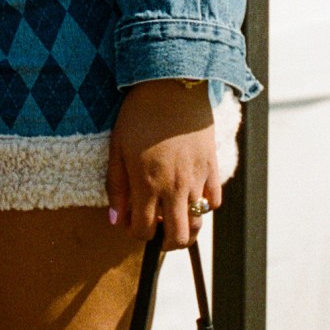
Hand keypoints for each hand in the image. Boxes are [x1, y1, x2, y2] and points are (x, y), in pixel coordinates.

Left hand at [107, 79, 219, 250]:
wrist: (172, 86)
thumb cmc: (139, 116)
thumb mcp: (117, 148)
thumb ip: (116, 187)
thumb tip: (115, 221)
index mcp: (147, 184)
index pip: (144, 230)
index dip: (136, 233)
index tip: (133, 224)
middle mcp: (175, 187)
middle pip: (178, 238)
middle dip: (165, 242)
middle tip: (157, 231)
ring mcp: (197, 179)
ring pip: (198, 224)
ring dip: (185, 227)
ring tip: (173, 216)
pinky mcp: (213, 168)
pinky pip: (214, 202)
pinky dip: (203, 206)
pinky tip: (190, 194)